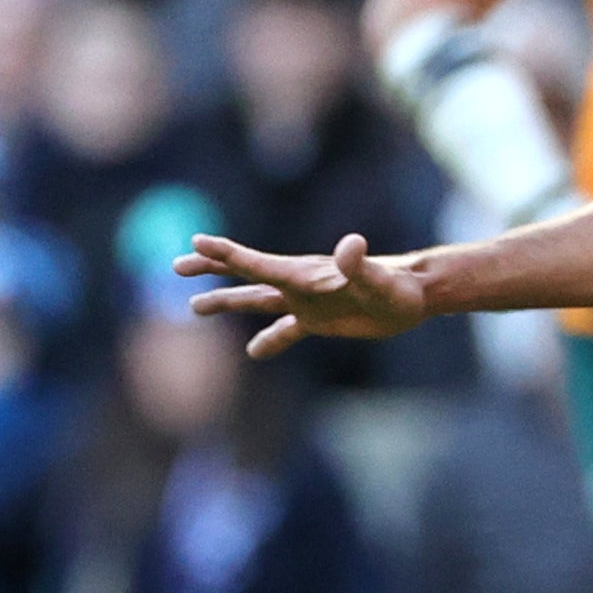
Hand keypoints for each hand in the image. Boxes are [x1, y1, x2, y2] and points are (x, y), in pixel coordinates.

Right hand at [176, 232, 422, 357]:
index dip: (225, 253)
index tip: (196, 240)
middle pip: (245, 275)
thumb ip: (359, 265)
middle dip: (211, 269)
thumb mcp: (379, 280)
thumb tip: (350, 245)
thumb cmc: (398, 287)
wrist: (416, 296)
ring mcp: (306, 302)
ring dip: (227, 301)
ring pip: (257, 299)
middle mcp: (298, 285)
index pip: (256, 263)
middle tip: (176, 266)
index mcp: (302, 275)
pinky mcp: (319, 319)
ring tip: (194, 307)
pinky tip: (255, 352)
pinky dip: (269, 340)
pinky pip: (286, 330)